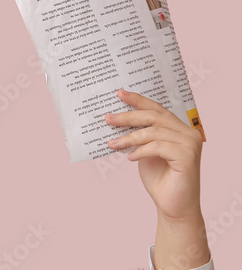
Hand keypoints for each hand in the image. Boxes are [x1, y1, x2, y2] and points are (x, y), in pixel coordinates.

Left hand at [106, 89, 208, 269]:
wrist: (172, 206)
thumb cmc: (159, 178)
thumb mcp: (145, 150)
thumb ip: (140, 134)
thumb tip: (116, 118)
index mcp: (180, 128)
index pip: (157, 109)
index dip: (138, 100)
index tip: (119, 93)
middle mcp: (189, 133)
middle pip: (154, 116)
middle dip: (128, 116)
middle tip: (108, 118)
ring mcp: (190, 144)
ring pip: (153, 132)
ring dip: (129, 137)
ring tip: (112, 143)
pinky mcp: (187, 157)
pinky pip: (157, 147)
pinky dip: (141, 151)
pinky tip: (130, 157)